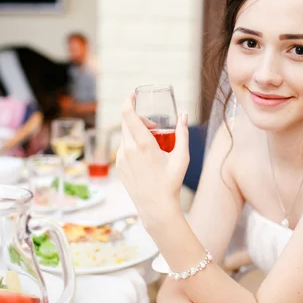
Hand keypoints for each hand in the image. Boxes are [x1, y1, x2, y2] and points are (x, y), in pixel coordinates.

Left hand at [116, 94, 189, 225]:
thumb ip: (183, 133)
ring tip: (152, 143)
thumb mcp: (182, 157)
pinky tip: (145, 156)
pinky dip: (132, 144)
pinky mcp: (119, 165)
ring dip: (136, 132)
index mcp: (143, 144)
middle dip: (139, 119)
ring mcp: (121, 157)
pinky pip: (123, 147)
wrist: (156, 207)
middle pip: (127, 122)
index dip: (128, 100)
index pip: (128, 114)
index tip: (133, 95)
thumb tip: (184, 115)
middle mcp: (128, 149)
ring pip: (125, 135)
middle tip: (154, 127)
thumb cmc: (171, 182)